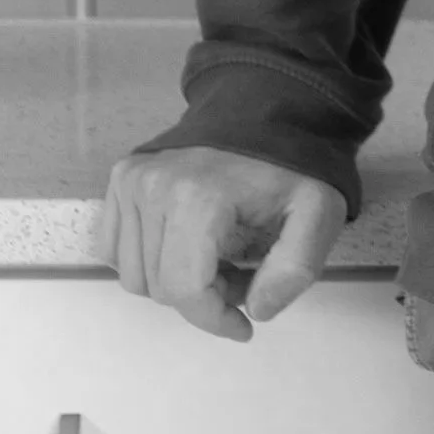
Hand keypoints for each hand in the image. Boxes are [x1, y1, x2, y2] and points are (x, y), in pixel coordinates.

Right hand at [94, 146, 349, 341]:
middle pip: (159, 288)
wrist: (268, 108)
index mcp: (198, 197)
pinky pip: (114, 249)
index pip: (184, 290)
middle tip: (241, 278)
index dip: (214, 321)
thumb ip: (296, 267)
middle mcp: (154, 187)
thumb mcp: (319, 213)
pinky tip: (187, 246)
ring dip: (174, 282)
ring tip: (218, 259)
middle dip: (202, 299)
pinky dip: (148, 261)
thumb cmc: (293, 164)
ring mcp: (132, 180)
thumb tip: (257, 311)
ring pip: (134, 275)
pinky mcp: (123, 178)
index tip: (243, 326)